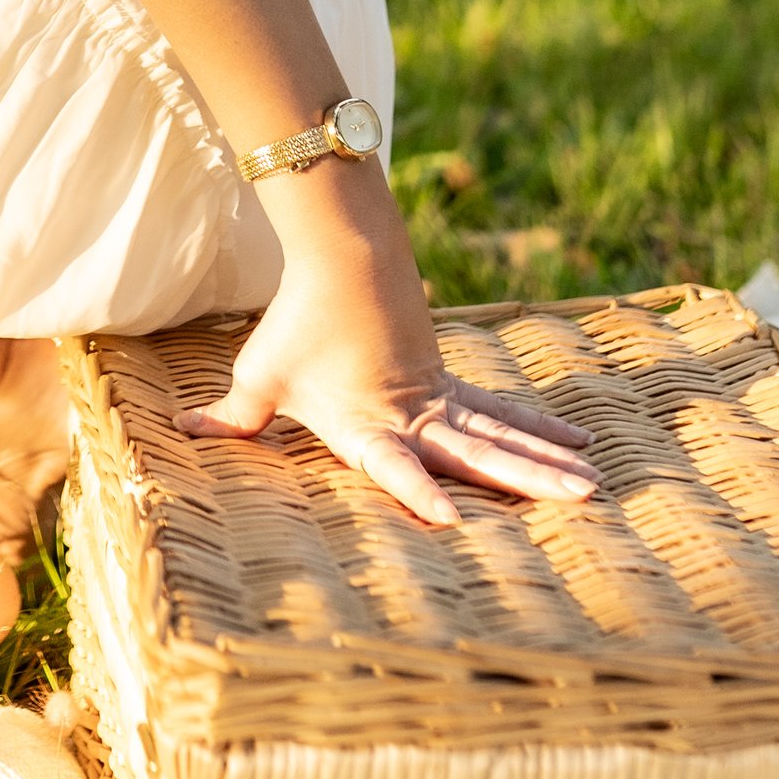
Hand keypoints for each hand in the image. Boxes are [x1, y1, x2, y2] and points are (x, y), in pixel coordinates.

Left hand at [185, 174, 597, 528]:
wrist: (343, 256)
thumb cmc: (296, 324)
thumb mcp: (259, 375)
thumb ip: (232, 418)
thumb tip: (184, 434)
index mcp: (366, 425)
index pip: (394, 467)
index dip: (417, 494)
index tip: (450, 523)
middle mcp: (412, 415)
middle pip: (477, 451)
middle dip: (528, 479)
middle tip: (581, 499)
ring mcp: (437, 396)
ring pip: (501, 431)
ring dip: (546, 458)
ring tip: (593, 482)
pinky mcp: (448, 380)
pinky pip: (500, 409)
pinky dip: (535, 426)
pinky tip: (575, 440)